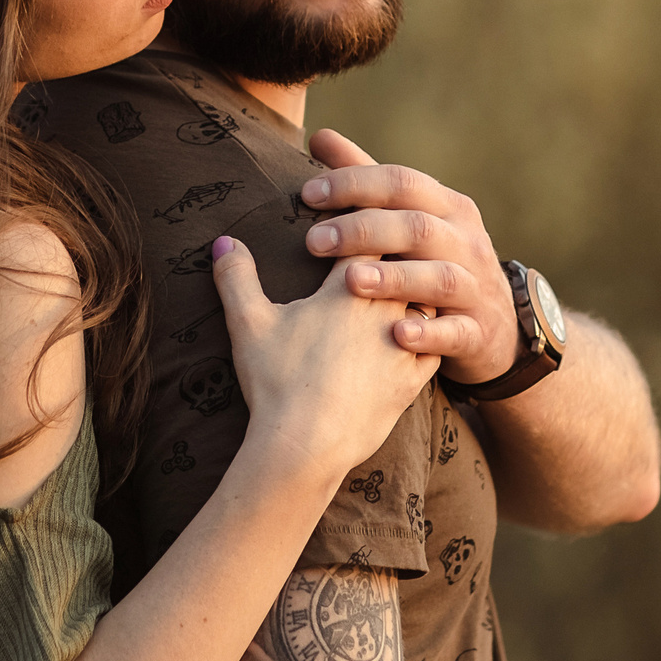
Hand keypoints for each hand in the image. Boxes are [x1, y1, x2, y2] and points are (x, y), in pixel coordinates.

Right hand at [210, 235, 438, 481]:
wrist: (306, 445)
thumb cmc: (276, 381)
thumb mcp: (248, 324)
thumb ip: (236, 277)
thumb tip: (222, 240)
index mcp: (350, 286)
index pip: (370, 233)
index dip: (365, 220)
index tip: (359, 215)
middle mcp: (386, 309)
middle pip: (407, 262)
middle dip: (399, 250)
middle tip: (392, 241)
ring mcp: (405, 344)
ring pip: (430, 300)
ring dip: (420, 289)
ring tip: (411, 283)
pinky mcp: (414, 379)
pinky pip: (438, 343)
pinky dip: (434, 331)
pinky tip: (425, 330)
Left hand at [299, 129, 515, 382]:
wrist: (494, 324)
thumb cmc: (436, 260)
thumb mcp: (411, 218)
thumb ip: (368, 181)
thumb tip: (320, 137)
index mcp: (448, 207)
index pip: (402, 183)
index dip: (355, 183)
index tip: (308, 194)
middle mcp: (466, 242)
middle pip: (418, 226)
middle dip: (364, 230)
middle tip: (314, 242)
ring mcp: (475, 287)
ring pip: (439, 277)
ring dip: (394, 278)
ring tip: (350, 281)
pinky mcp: (478, 331)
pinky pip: (456, 332)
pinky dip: (429, 333)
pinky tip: (397, 334)